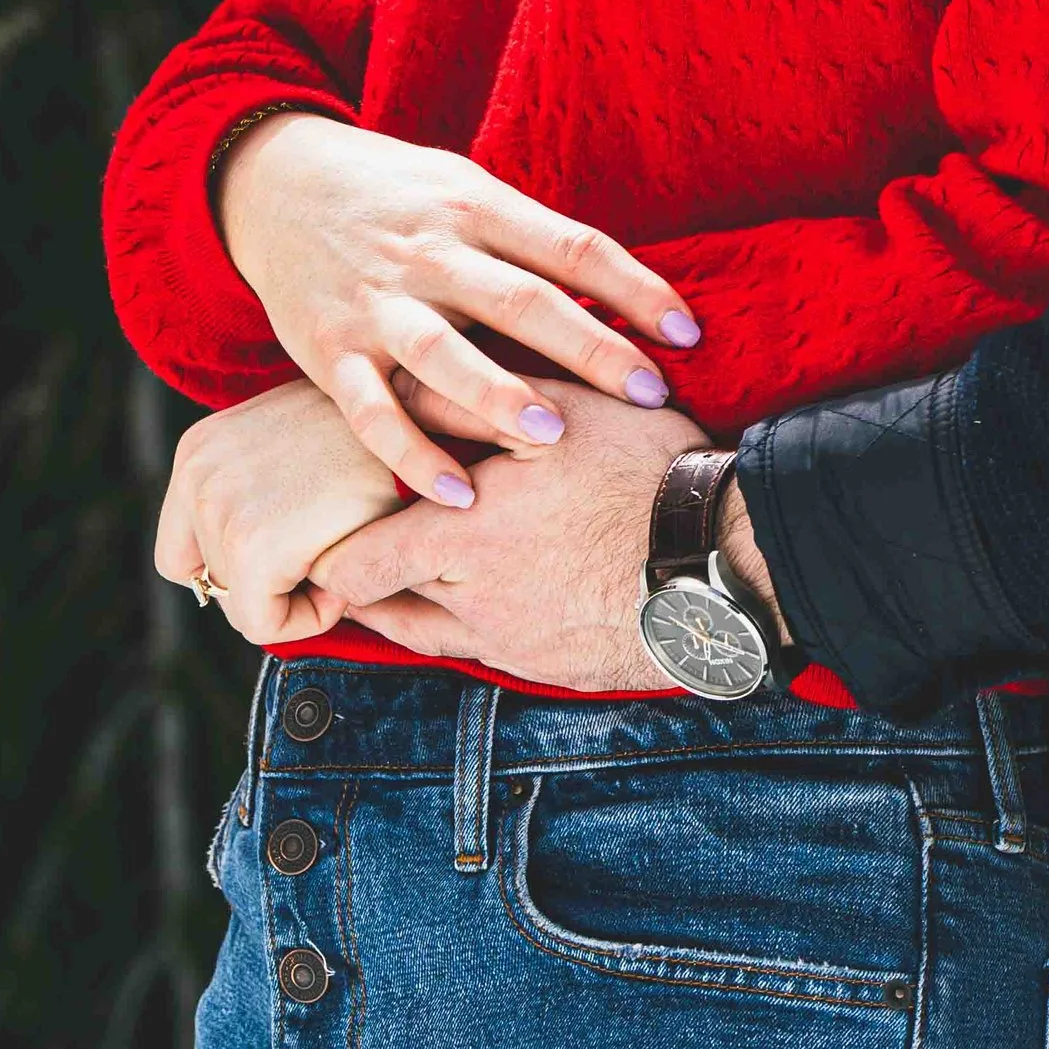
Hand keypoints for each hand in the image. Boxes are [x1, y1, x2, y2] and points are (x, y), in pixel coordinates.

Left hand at [155, 379, 405, 647]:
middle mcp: (198, 472)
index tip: (292, 547)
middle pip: (212, 579)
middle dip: (270, 578)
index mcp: (198, 449)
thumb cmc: (374, 442)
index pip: (181, 555)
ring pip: (241, 602)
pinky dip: (310, 615)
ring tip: (340, 544)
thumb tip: (223, 566)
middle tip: (328, 539)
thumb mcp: (293, 446)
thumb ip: (251, 489)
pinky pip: (265, 623)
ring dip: (294, 591)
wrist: (427, 426)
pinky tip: (346, 566)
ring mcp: (219, 507)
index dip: (237, 567)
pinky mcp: (253, 547)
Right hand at [217, 113, 700, 504]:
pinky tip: (453, 495)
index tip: (688, 333)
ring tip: (554, 436)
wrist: (278, 183)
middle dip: (590, 347)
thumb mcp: (467, 190)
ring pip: (444, 354)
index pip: (573, 246)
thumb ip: (531, 240)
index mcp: (478, 207)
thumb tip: (621, 294)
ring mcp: (378, 303)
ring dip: (499, 397)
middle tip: (650, 392)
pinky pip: (370, 411)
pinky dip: (410, 453)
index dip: (634, 288)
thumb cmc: (401, 195)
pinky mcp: (328, 351)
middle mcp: (431, 252)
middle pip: (521, 299)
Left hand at [308, 379, 708, 689]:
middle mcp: (470, 606)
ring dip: (415, 608)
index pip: (355, 570)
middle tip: (364, 550)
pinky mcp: (547, 665)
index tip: (331, 536)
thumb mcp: (562, 415)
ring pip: (430, 636)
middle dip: (372, 580)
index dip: (333, 557)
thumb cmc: (640, 474)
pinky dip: (473, 624)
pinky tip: (495, 593)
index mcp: (459, 541)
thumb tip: (408, 384)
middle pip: (385, 609)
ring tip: (419, 575)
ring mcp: (509, 644)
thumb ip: (477, 403)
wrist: (717, 561)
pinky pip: (485, 651)